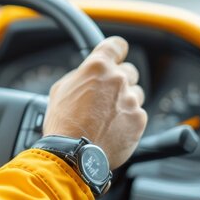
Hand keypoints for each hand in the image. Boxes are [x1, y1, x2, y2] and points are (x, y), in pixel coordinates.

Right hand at [43, 37, 147, 169]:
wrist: (73, 153)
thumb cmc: (63, 124)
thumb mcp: (60, 90)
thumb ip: (79, 77)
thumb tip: (87, 76)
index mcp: (97, 67)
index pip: (116, 45)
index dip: (116, 51)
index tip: (116, 56)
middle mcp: (118, 79)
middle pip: (129, 71)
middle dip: (119, 81)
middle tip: (105, 96)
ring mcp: (131, 100)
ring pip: (135, 94)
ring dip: (124, 102)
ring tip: (107, 117)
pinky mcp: (139, 119)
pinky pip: (137, 115)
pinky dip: (127, 121)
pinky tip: (111, 130)